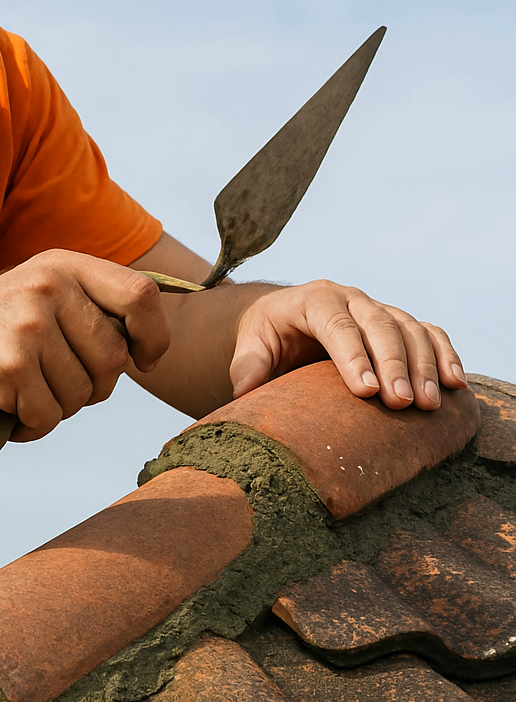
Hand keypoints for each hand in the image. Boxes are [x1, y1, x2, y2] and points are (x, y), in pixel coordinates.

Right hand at [0, 250, 170, 440]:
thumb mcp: (38, 294)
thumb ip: (89, 309)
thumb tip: (150, 347)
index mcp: (63, 266)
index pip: (141, 295)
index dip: (153, 335)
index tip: (141, 360)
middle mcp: (49, 287)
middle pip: (114, 359)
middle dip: (92, 387)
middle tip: (54, 384)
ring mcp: (29, 324)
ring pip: (83, 394)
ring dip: (57, 408)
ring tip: (22, 391)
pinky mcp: (10, 364)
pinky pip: (49, 416)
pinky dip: (30, 426)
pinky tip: (4, 408)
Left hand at [229, 279, 466, 409]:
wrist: (282, 316)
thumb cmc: (267, 335)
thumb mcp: (250, 347)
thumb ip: (247, 366)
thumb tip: (247, 391)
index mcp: (312, 300)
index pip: (335, 325)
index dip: (353, 356)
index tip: (367, 391)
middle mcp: (349, 298)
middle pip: (377, 325)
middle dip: (393, 364)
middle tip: (402, 403)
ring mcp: (376, 307)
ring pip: (408, 328)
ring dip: (423, 365)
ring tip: (430, 404)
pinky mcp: (396, 321)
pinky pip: (427, 332)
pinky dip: (443, 354)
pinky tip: (455, 382)